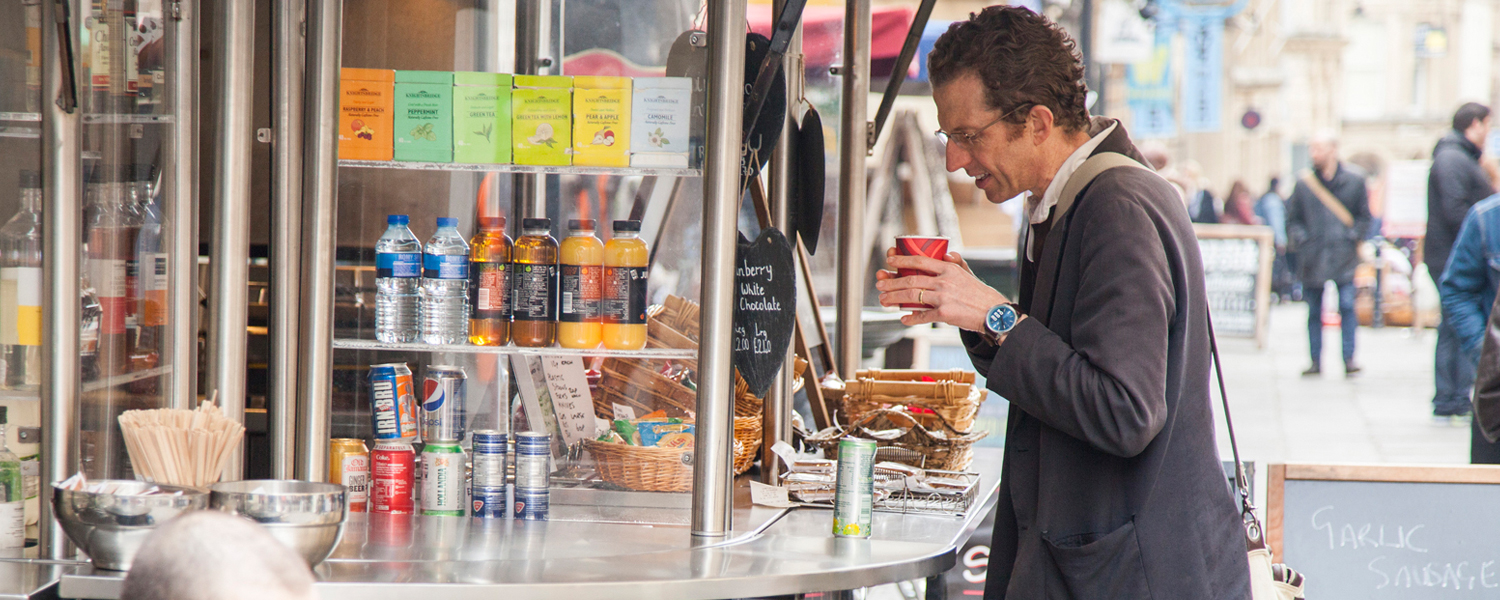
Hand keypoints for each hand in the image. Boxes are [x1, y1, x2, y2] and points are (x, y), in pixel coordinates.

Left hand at [875, 248, 1010, 329]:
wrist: (993, 312)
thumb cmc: (979, 293)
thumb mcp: (968, 273)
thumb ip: (955, 262)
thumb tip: (946, 254)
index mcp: (948, 269)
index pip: (920, 260)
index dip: (902, 259)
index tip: (889, 260)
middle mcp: (944, 282)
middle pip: (911, 280)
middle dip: (891, 282)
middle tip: (880, 284)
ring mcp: (943, 298)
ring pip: (912, 296)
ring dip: (894, 298)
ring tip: (883, 300)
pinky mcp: (945, 315)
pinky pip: (923, 316)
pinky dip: (911, 318)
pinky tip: (904, 318)